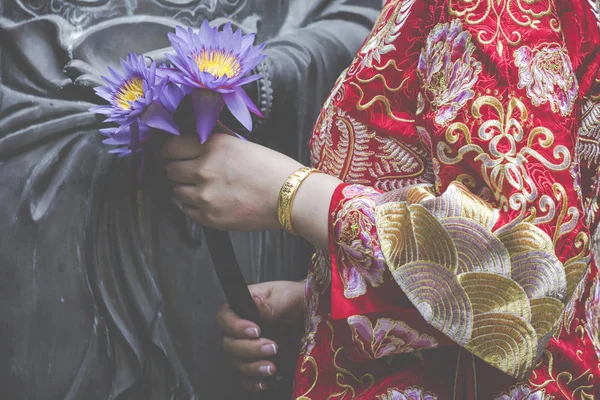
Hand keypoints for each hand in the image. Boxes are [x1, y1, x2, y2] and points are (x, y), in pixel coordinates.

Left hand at [163, 133, 302, 230]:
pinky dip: (194, 207)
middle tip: (188, 172)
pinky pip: (187, 211)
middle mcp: (204, 168)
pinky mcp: (210, 217)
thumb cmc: (273, 170)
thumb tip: (194, 146)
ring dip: (185, 189)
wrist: (291, 196)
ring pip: (176, 191)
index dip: (172, 151)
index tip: (175, 154)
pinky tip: (211, 202)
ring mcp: (205, 195)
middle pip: (170, 170)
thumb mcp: (241, 145)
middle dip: (177, 170)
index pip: (171, 146)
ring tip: (204, 189)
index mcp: (213, 146)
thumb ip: (214, 145)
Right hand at [216, 280, 304, 392]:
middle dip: (249, 348)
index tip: (256, 331)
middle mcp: (238, 330)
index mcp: (240, 308)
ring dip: (252, 368)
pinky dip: (252, 383)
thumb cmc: (294, 300)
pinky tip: (265, 382)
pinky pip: (245, 379)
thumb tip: (254, 304)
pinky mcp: (254, 364)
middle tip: (273, 347)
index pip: (224, 318)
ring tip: (272, 367)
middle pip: (229, 344)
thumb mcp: (286, 297)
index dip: (235, 326)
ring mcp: (245, 349)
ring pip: (236, 363)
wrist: (308, 315)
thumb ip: (270, 304)